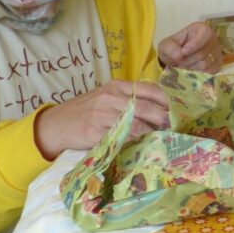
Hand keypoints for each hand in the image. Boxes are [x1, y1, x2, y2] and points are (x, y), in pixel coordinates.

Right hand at [33, 79, 168, 159]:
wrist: (55, 124)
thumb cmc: (85, 111)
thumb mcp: (106, 97)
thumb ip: (128, 98)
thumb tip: (158, 107)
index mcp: (116, 86)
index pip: (148, 89)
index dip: (165, 100)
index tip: (177, 109)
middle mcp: (110, 98)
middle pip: (145, 107)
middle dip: (163, 118)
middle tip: (173, 127)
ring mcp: (102, 115)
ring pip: (136, 124)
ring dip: (152, 132)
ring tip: (162, 137)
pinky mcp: (95, 133)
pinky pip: (121, 138)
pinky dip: (134, 142)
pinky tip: (142, 146)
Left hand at [158, 21, 222, 71]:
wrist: (176, 59)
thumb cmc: (173, 48)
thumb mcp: (166, 45)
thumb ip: (170, 48)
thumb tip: (180, 55)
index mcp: (201, 28)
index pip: (205, 34)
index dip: (195, 44)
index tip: (184, 52)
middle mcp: (212, 38)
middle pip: (203, 53)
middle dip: (188, 60)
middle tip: (179, 61)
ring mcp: (216, 51)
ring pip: (206, 64)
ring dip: (192, 68)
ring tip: (185, 65)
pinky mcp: (218, 63)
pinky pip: (211, 71)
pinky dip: (200, 73)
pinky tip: (193, 70)